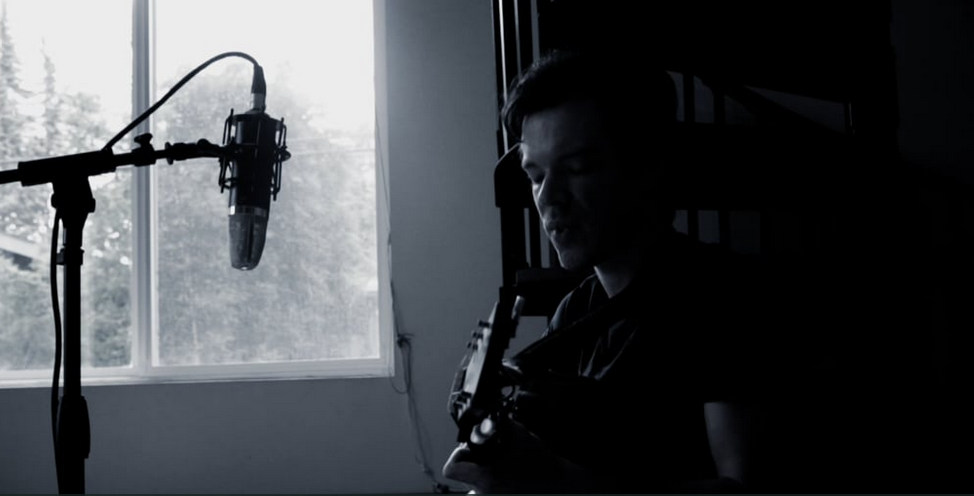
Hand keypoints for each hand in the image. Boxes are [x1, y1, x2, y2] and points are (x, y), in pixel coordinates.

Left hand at [442, 416, 591, 493]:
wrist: (562, 486)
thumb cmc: (544, 467)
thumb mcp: (523, 438)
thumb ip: (503, 426)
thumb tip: (489, 418)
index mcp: (486, 479)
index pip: (452, 469)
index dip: (458, 455)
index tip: (470, 450)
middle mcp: (484, 495)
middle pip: (466, 476)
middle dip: (478, 465)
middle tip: (496, 459)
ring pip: (477, 487)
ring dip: (489, 476)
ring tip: (508, 470)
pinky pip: (488, 493)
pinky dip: (498, 485)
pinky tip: (512, 479)